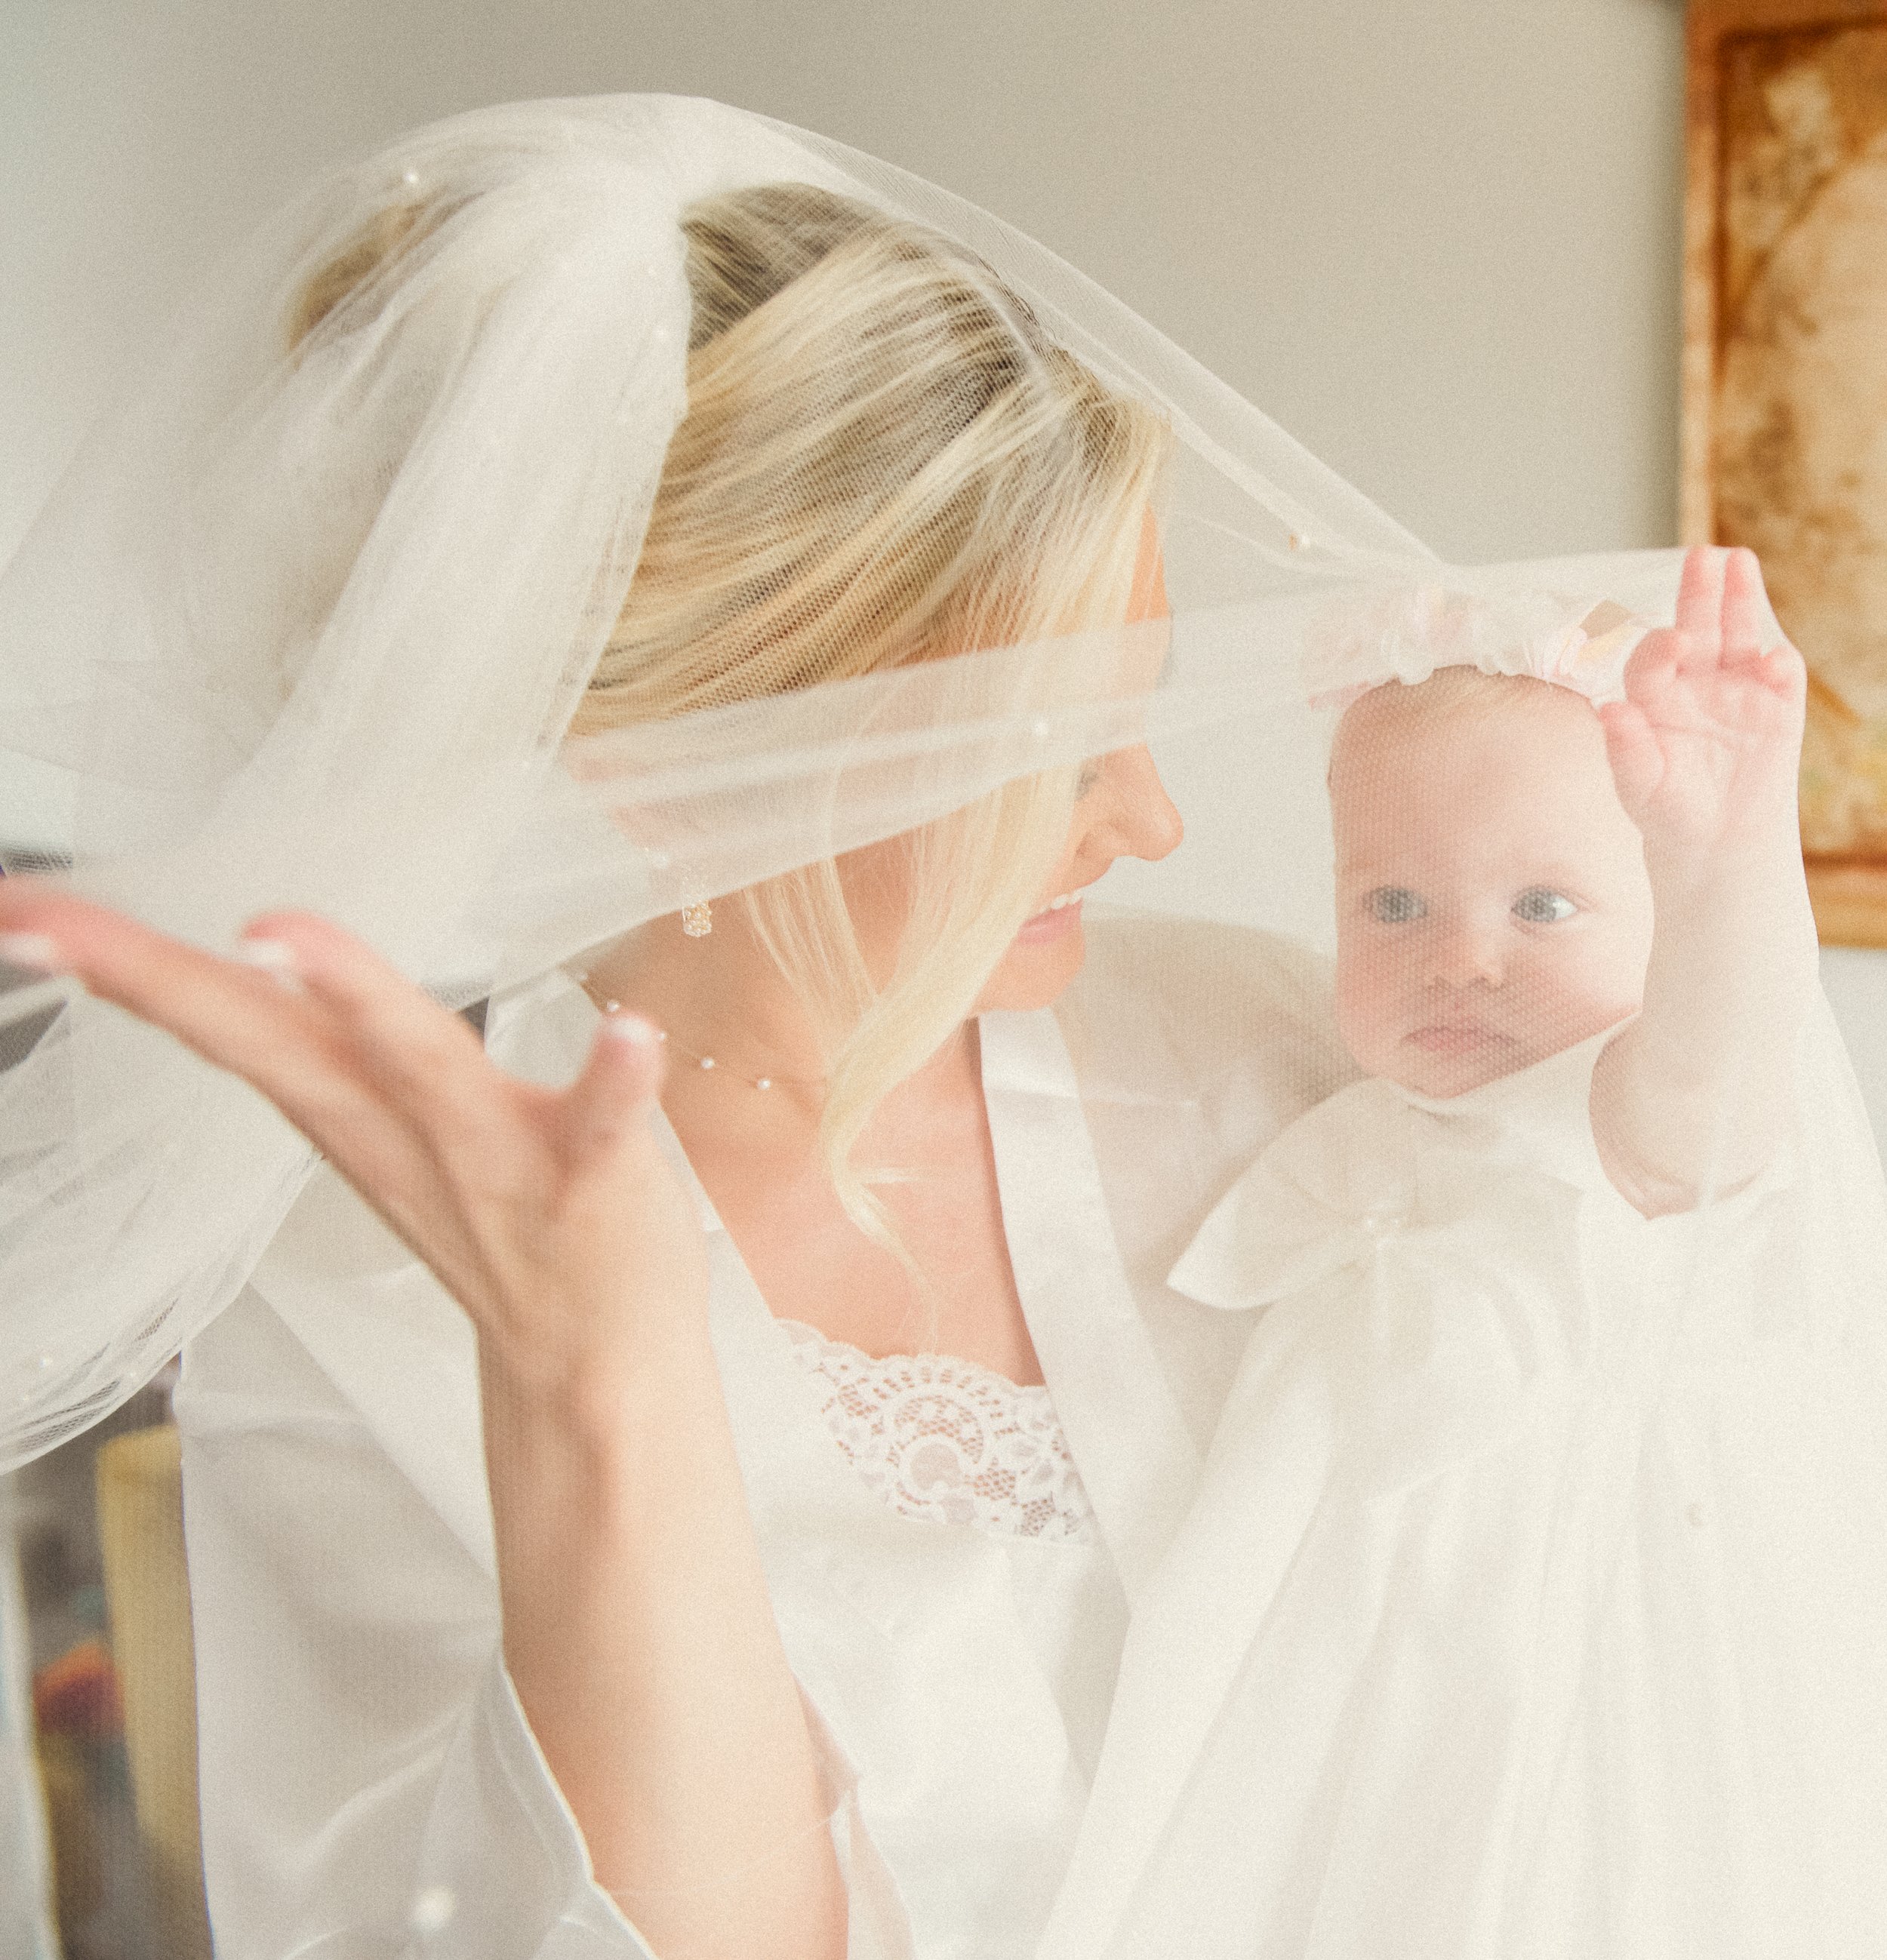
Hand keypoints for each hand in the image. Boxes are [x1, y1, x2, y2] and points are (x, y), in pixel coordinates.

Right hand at [0, 887, 708, 1400]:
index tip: (18, 908)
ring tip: (280, 931)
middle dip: (166, 978)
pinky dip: (617, 1080)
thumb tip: (260, 960)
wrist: (596, 1378)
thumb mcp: (394, 1130)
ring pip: (418, 1068)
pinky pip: (602, 1127)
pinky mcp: (594, 1186)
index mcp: (355, 1109)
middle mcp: (407, 1132)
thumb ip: (333, 1044)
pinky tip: (632, 1032)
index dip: (123, 965)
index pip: (227, 1022)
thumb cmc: (507, 1227)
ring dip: (356, 999)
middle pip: (274, 1040)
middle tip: (54, 923)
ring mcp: (500, 1162)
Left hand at [1598, 546, 1805, 866]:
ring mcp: (1737, 689)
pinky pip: (1780, 676)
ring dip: (1741, 600)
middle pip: (1697, 627)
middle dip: (1699, 592)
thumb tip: (1608, 710)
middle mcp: (1694, 682)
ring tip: (1741, 562)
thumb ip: (1625, 750)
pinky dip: (1778, 663)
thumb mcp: (1639, 786)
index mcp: (1653, 696)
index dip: (1660, 648)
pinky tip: (1773, 656)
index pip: (1653, 660)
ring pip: (1739, 635)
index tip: (1675, 641)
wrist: (1715, 840)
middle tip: (1704, 555)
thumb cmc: (1665, 809)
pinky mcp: (1776, 705)